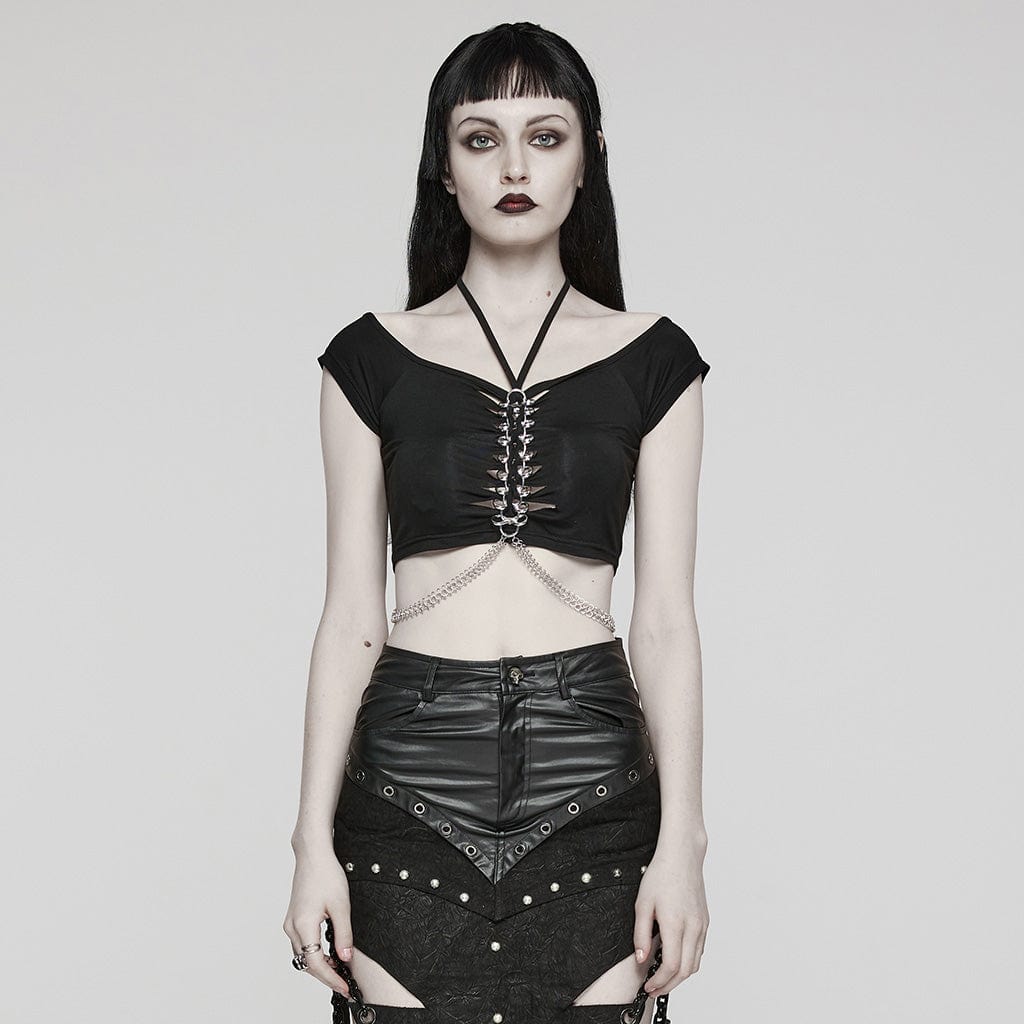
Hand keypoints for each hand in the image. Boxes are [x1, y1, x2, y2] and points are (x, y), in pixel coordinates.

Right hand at [282, 847, 354, 997]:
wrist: (313, 855)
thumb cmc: (326, 874)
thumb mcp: (341, 906)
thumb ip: (344, 935)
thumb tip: (346, 958)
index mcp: (304, 925)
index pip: (315, 963)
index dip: (330, 978)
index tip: (344, 986)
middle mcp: (292, 927)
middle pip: (306, 963)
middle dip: (325, 975)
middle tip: (343, 982)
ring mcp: (290, 923)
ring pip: (302, 955)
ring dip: (318, 965)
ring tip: (338, 969)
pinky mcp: (292, 918)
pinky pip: (301, 944)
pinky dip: (313, 953)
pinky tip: (327, 953)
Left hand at [632, 836, 709, 998]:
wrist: (682, 857)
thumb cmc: (661, 875)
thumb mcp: (642, 903)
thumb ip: (640, 934)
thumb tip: (641, 959)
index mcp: (676, 924)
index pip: (671, 966)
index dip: (659, 981)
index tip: (648, 986)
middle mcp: (693, 927)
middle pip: (686, 971)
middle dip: (669, 985)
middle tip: (654, 988)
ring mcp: (702, 925)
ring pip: (696, 963)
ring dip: (680, 976)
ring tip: (663, 977)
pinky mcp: (705, 922)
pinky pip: (699, 951)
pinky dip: (689, 962)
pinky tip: (676, 959)